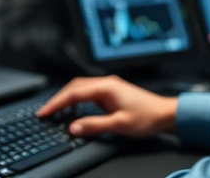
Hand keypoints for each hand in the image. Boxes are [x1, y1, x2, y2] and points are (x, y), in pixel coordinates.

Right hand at [36, 75, 178, 138]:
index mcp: (106, 87)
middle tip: (45, 112)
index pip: (73, 93)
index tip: (44, 112)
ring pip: (80, 89)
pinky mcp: (112, 93)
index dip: (56, 103)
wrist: (165, 114)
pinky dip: (77, 100)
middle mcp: (106, 83)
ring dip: (67, 99)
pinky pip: (88, 94)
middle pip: (74, 87)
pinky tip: (74, 110)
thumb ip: (94, 125)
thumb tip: (73, 127)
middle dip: (58, 99)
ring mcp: (109, 87)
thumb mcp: (119, 124)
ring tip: (55, 112)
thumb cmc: (147, 117)